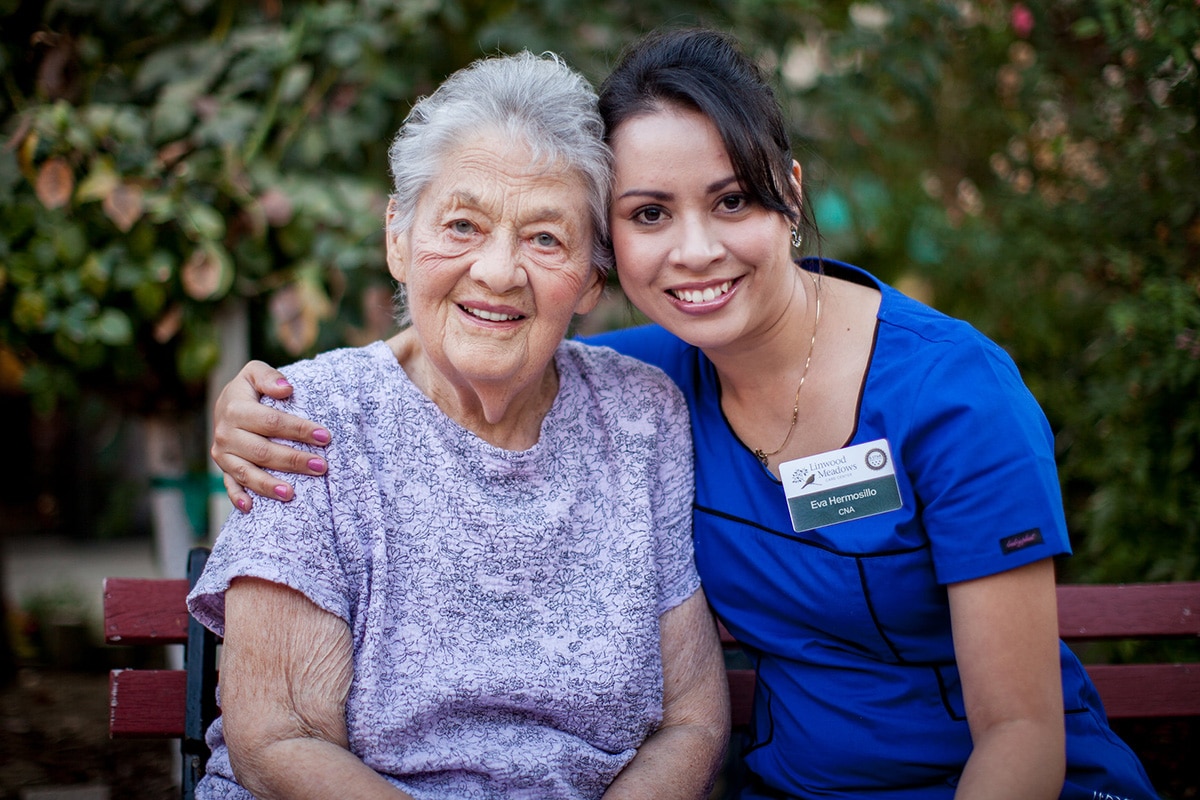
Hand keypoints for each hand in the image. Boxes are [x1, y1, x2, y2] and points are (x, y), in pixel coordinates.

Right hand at [211, 360, 330, 511]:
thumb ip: (269, 377)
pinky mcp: (223, 469)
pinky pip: (230, 486)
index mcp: (235, 409)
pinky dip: (239, 498)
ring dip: (269, 485)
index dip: (298, 429)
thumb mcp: (255, 373)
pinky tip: (251, 508)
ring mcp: (223, 454)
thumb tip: (286, 389)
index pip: (271, 422)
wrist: (226, 404)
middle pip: (262, 450)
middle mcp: (225, 433)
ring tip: (292, 493)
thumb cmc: (250, 389)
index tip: (325, 436)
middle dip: (293, 460)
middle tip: (322, 467)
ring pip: (247, 473)